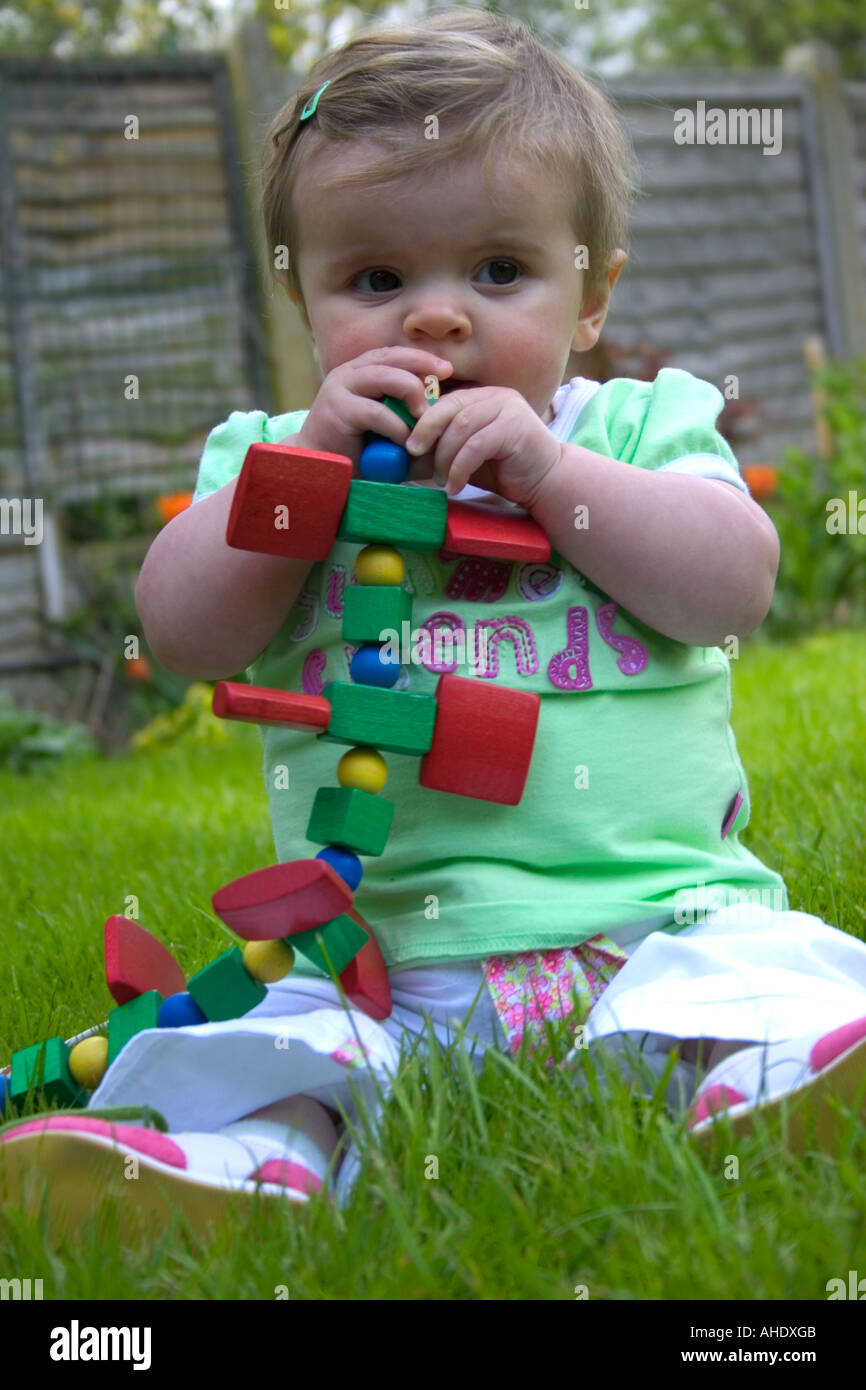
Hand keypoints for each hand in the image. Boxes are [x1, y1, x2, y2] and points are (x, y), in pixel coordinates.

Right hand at [295, 347, 453, 470]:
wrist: (321, 470)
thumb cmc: (358, 451)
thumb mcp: (388, 428)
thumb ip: (410, 418)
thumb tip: (448, 416)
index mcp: (359, 372)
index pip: (393, 354)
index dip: (420, 357)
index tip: (447, 369)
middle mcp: (348, 374)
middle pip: (391, 358)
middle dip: (421, 365)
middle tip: (445, 379)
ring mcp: (339, 388)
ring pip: (384, 377)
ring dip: (410, 393)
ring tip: (424, 415)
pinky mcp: (336, 409)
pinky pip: (374, 412)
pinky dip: (395, 426)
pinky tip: (405, 440)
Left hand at [403, 386, 563, 509]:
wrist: (546, 483)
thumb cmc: (504, 471)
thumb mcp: (465, 457)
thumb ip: (439, 451)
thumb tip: (399, 457)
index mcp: (483, 396)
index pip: (445, 401)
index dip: (422, 420)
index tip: (407, 444)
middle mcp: (496, 396)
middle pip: (450, 407)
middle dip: (427, 431)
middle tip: (413, 454)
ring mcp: (508, 408)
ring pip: (461, 427)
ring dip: (445, 457)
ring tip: (441, 481)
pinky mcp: (515, 427)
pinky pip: (476, 446)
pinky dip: (460, 468)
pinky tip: (456, 486)